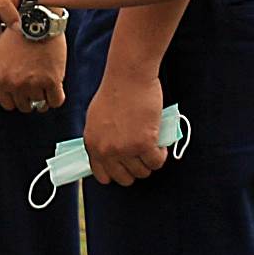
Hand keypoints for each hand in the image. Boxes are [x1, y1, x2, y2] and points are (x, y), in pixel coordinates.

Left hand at [0, 27, 65, 114]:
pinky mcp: (52, 81)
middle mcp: (15, 84)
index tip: (23, 94)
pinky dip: (56, 98)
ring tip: (47, 88)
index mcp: (0, 78)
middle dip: (30, 99)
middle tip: (36, 89)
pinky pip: (56, 101)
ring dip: (44, 98)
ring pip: (41, 105)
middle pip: (24, 106)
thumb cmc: (18, 31)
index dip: (16, 99)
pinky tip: (57, 89)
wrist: (36, 19)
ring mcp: (34, 84)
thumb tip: (3, 83)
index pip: (7, 104)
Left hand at [84, 66, 165, 185]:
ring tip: (152, 148)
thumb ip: (101, 140)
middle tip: (143, 156)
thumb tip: (110, 156)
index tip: (126, 166)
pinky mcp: (144, 144)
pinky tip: (161, 144)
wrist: (129, 76)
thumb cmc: (115, 91)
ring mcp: (125, 149)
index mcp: (92, 144)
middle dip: (136, 170)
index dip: (117, 173)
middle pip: (125, 178)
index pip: (103, 176)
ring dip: (149, 162)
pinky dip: (161, 156)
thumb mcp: (97, 119)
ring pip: (143, 172)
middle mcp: (106, 150)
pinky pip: (156, 162)